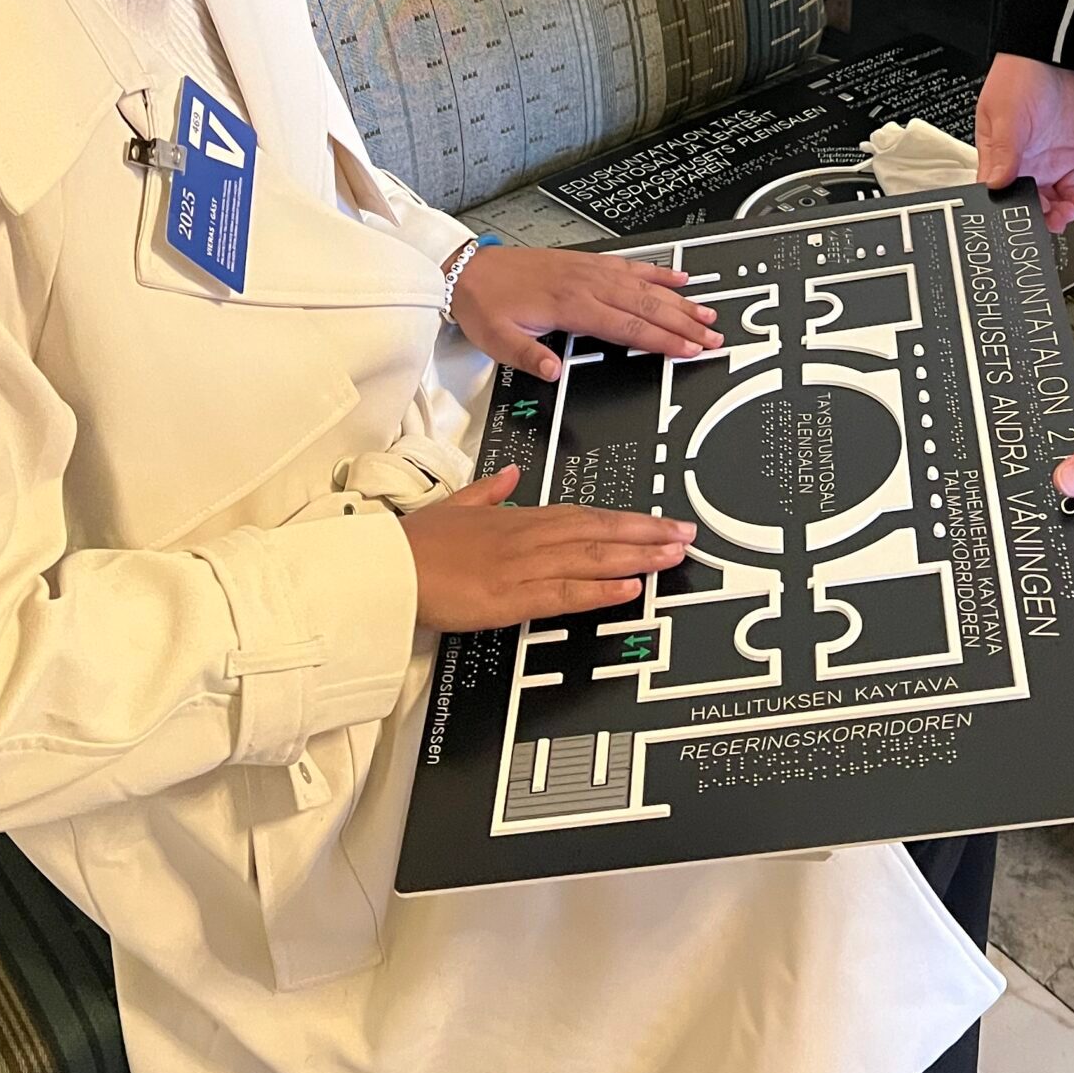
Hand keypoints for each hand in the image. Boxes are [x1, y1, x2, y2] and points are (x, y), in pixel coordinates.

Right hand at [400, 467, 696, 631]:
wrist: (387, 568)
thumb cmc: (418, 542)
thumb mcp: (457, 505)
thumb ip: (490, 490)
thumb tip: (513, 475)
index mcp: (519, 517)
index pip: (585, 515)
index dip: (627, 520)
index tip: (659, 522)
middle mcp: (528, 537)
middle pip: (598, 532)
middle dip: (646, 534)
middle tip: (686, 535)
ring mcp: (522, 566)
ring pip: (591, 557)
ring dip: (637, 557)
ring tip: (673, 556)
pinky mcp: (511, 597)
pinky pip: (565, 592)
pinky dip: (600, 589)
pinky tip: (629, 588)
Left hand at [450, 243, 721, 382]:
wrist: (468, 270)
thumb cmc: (484, 305)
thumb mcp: (497, 340)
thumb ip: (528, 357)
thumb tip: (554, 372)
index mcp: (569, 305)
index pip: (627, 327)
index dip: (661, 340)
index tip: (688, 350)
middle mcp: (585, 284)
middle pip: (645, 306)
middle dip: (682, 323)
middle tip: (712, 336)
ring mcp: (589, 270)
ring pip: (643, 286)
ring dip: (677, 300)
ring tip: (705, 312)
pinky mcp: (586, 262)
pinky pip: (629, 266)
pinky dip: (656, 272)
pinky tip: (676, 279)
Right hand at [975, 54, 1073, 230]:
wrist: (1052, 59)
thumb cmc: (1018, 78)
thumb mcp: (1007, 115)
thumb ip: (1004, 152)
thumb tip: (995, 182)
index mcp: (995, 157)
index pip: (997, 195)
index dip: (1010, 213)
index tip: (1023, 222)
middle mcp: (1018, 164)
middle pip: (1025, 204)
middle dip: (1038, 219)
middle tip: (1052, 221)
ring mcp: (1042, 162)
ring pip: (1048, 201)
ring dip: (1058, 213)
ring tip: (1068, 211)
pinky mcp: (1063, 158)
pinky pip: (1069, 187)